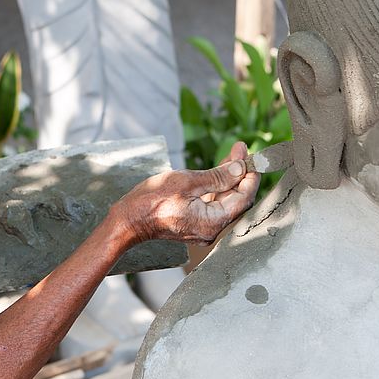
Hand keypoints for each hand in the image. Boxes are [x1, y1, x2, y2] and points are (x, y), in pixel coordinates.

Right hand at [115, 142, 259, 245]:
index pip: (244, 198)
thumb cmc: (152, 201)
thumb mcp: (186, 182)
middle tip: (241, 149)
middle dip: (240, 173)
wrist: (128, 219)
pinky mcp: (195, 223)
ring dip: (229, 178)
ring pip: (225, 200)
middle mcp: (212, 229)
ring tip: (232, 155)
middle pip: (236, 199)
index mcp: (213, 222)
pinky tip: (219, 172)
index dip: (250, 175)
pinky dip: (217, 188)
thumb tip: (240, 169)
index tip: (250, 155)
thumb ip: (217, 176)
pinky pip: (212, 204)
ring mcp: (203, 228)